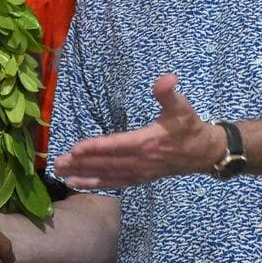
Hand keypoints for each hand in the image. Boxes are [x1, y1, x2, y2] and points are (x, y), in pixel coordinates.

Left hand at [55, 73, 219, 188]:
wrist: (204, 153)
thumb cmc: (190, 127)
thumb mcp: (182, 107)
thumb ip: (169, 94)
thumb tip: (167, 78)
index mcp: (147, 142)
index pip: (116, 146)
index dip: (95, 147)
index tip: (75, 148)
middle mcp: (140, 161)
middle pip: (105, 163)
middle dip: (80, 163)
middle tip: (57, 163)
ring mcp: (138, 172)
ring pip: (106, 174)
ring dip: (82, 174)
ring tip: (60, 174)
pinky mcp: (139, 178)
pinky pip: (114, 182)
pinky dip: (95, 183)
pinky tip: (77, 183)